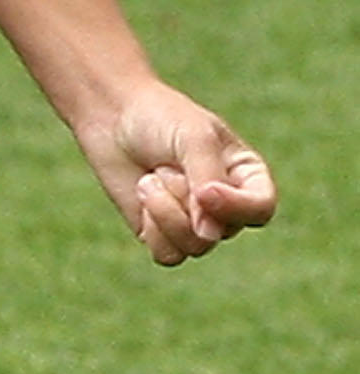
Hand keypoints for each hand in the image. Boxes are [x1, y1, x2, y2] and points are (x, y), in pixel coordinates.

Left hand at [79, 87, 277, 264]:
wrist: (112, 118)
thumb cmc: (160, 119)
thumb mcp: (193, 139)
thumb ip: (208, 181)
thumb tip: (208, 234)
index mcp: (246, 176)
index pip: (260, 209)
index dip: (235, 207)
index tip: (203, 191)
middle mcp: (227, 204)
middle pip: (222, 230)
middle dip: (184, 198)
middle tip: (164, 166)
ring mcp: (195, 223)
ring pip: (195, 246)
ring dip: (164, 210)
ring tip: (151, 178)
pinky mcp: (162, 235)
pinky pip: (169, 255)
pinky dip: (152, 227)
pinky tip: (142, 196)